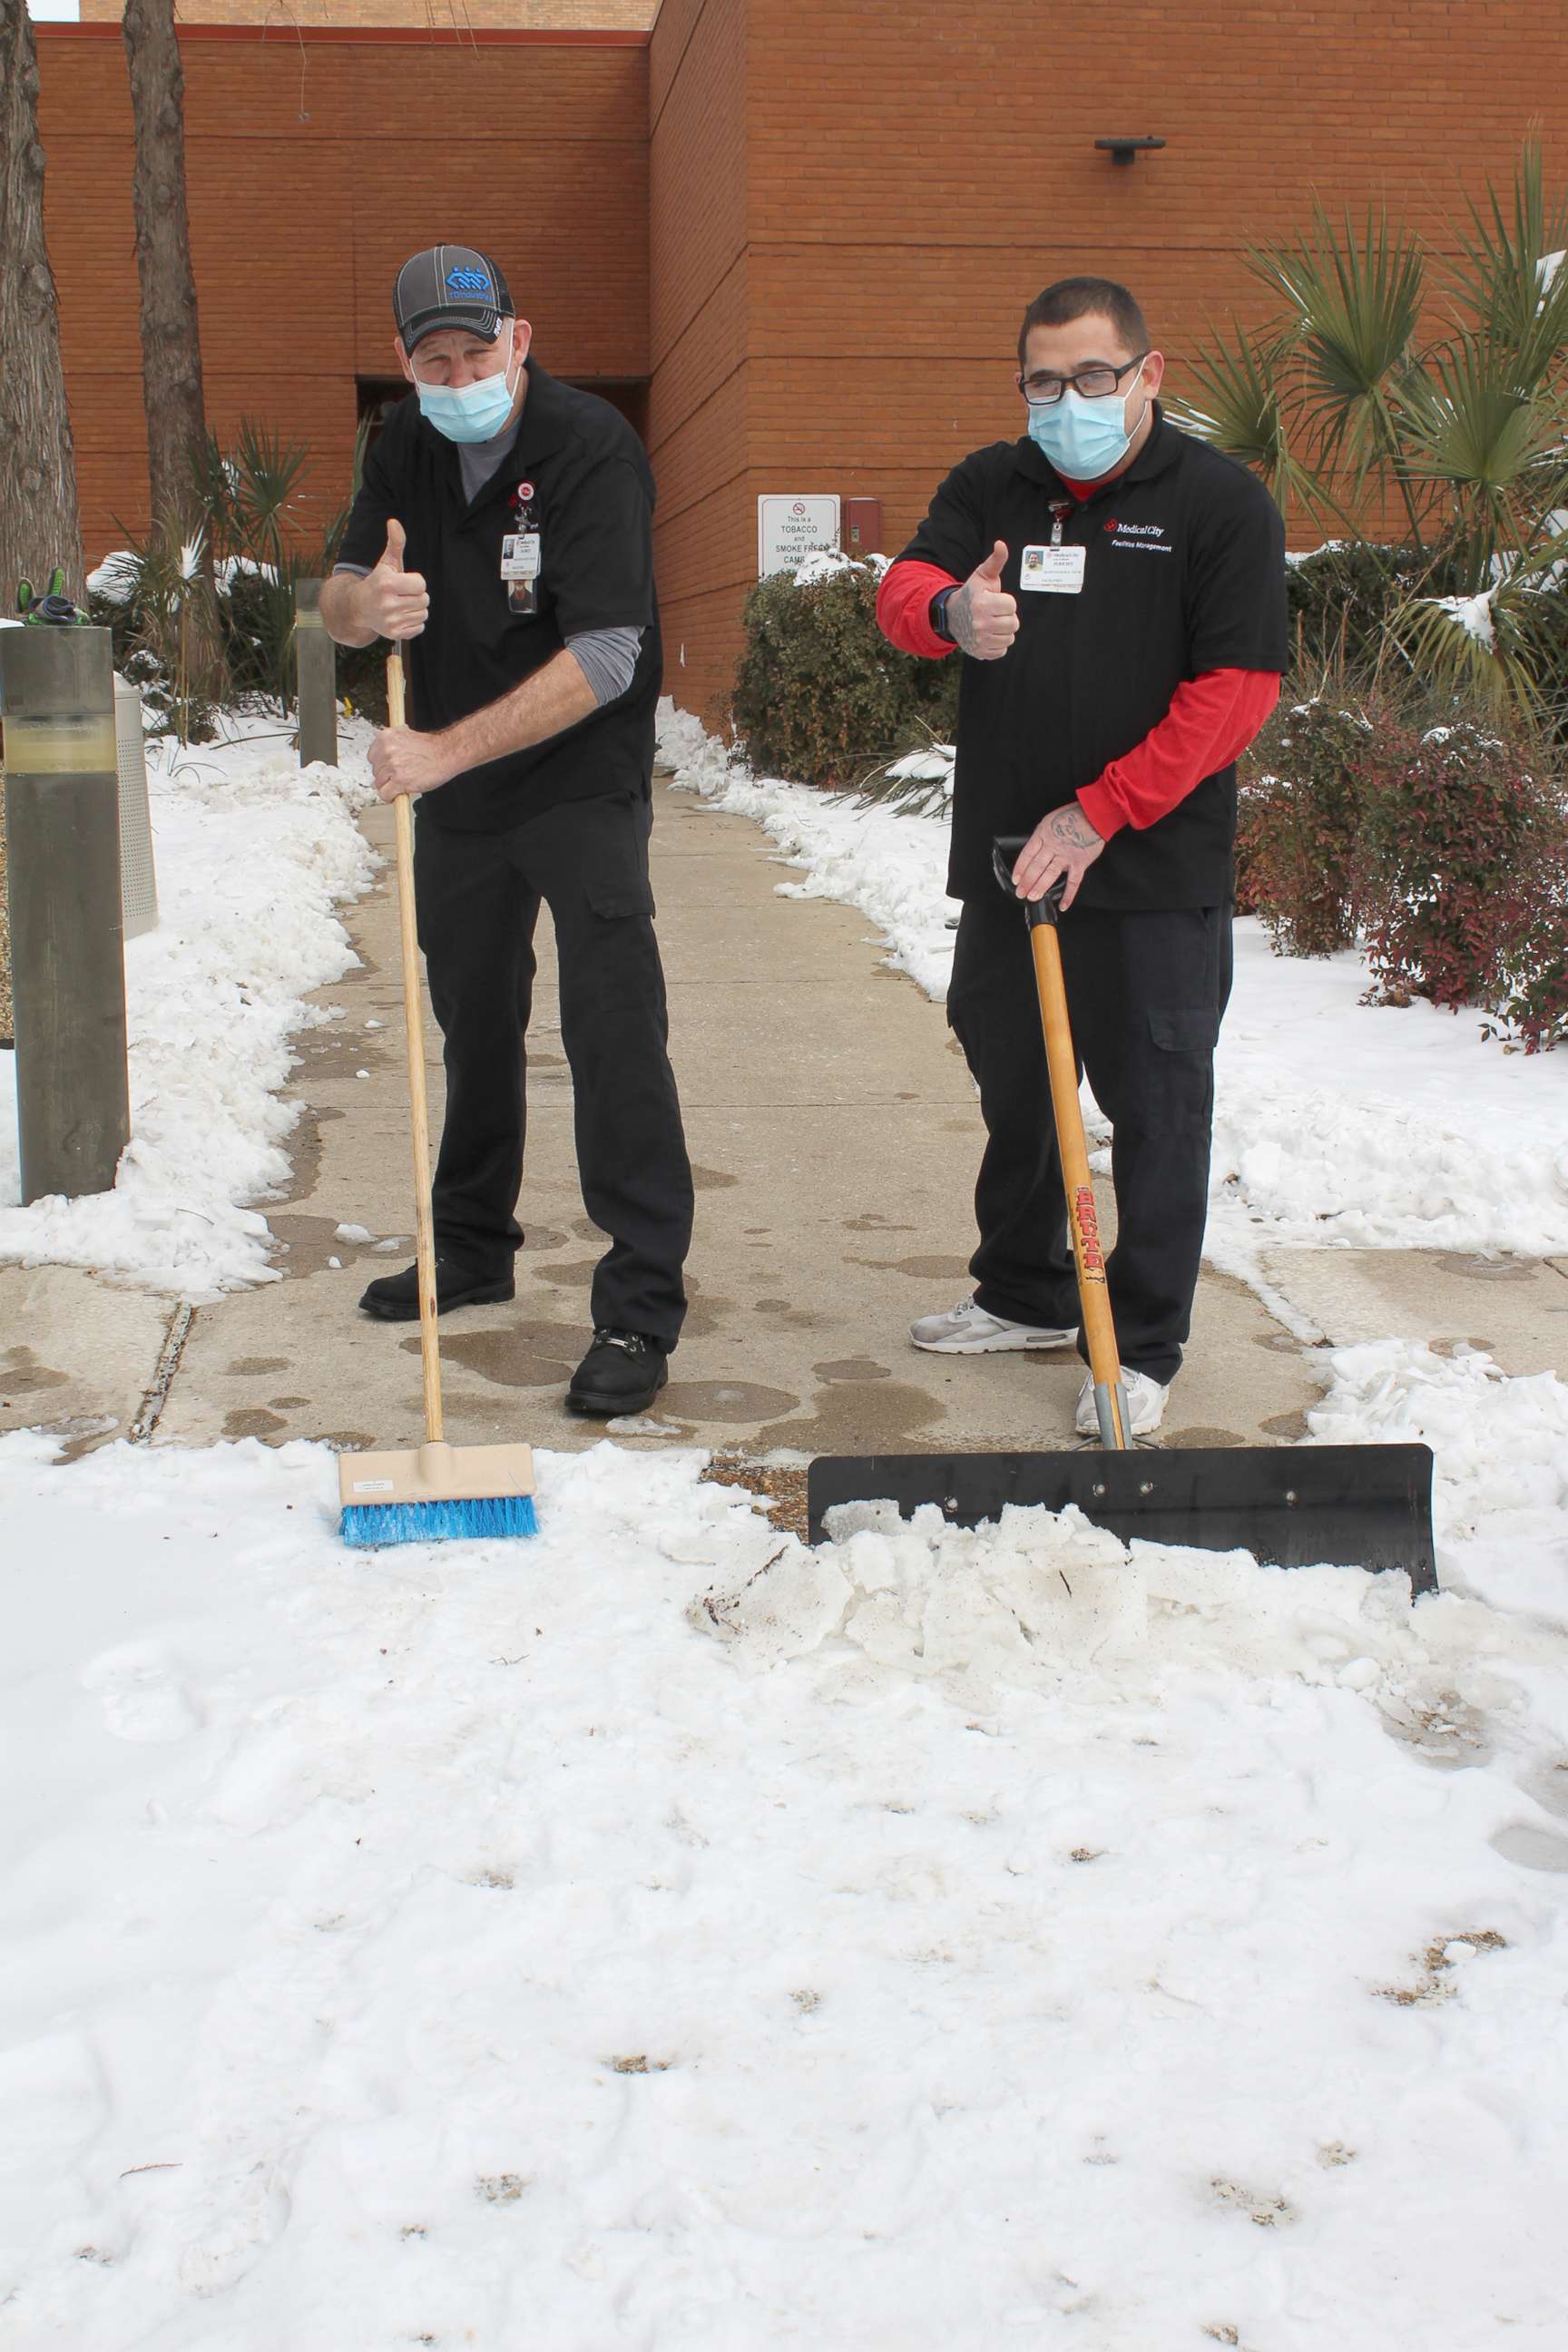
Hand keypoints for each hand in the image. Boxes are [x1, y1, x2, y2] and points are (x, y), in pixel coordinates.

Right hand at [359, 519, 428, 640]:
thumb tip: (394, 521)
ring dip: (416, 608)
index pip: (421, 584)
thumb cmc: (378, 582)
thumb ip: (395, 543)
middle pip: (424, 599)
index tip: (403, 582)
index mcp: (386, 584)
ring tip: (401, 605)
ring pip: (423, 613)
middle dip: (416, 595)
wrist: (359, 607)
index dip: (415, 582)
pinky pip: (420, 627)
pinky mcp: (394, 634)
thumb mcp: (387, 562)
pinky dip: (414, 622)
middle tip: (402, 594)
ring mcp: (390, 621)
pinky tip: (400, 616)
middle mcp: (387, 604)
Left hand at [368, 724, 454, 801]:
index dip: (381, 765)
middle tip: (400, 775)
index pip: (372, 757)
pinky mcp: (399, 781)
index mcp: (385, 737)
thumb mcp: (405, 735)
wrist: (446, 753)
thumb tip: (382, 754)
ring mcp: (392, 766)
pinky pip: (385, 794)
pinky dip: (390, 797)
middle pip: (375, 771)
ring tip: (403, 782)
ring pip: (379, 784)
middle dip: (386, 776)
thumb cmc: (430, 747)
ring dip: (389, 786)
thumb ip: (391, 744)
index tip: (389, 768)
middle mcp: (386, 750)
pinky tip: (398, 794)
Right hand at [946, 540, 1017, 659]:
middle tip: (994, 612)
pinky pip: (1002, 650)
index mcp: (981, 604)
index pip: (1011, 605)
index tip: (994, 599)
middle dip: (1007, 616)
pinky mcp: (980, 652)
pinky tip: (989, 635)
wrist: (952, 616)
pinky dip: (998, 643)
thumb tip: (1001, 544)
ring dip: (1004, 630)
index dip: (1006, 601)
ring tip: (992, 623)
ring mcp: (979, 640)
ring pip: (1010, 637)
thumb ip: (995, 561)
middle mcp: (980, 624)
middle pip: (1014, 623)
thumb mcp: (982, 576)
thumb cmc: (972, 593)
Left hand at [1013, 803, 1105, 910]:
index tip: (1016, 879)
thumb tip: (1034, 853)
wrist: (1094, 814)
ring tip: (1032, 897)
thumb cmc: (1071, 816)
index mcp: (1043, 834)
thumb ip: (1042, 837)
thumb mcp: (1049, 821)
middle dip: (1026, 882)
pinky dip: (1068, 895)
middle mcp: (1053, 845)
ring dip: (1039, 887)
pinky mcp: (1080, 862)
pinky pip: (1073, 882)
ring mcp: (1066, 855)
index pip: (1027, 854)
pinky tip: (1063, 905)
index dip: (1020, 868)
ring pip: (1050, 874)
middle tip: (1020, 893)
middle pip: (1036, 866)